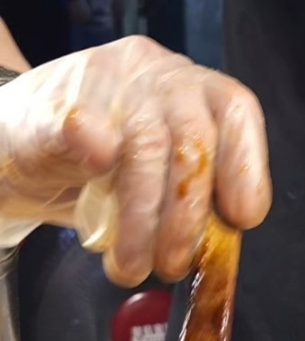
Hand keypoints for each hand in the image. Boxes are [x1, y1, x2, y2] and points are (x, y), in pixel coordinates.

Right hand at [0, 37, 269, 283]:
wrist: (16, 135)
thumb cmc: (103, 161)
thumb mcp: (161, 174)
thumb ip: (194, 197)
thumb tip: (218, 245)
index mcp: (196, 88)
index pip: (236, 110)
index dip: (246, 166)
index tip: (243, 217)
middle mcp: (159, 75)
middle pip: (191, 141)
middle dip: (186, 216)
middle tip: (172, 264)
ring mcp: (106, 80)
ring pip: (143, 148)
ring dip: (141, 219)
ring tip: (131, 265)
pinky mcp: (53, 101)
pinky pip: (81, 128)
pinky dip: (95, 161)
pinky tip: (96, 203)